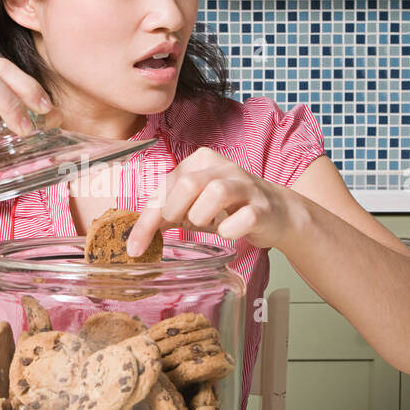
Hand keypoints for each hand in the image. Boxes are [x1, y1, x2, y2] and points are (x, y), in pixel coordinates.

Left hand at [125, 147, 296, 254]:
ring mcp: (246, 186)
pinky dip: (229, 231)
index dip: (146, 220)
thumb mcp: (193, 204)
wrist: (275, 213)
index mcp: (200, 161)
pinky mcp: (262, 207)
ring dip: (203, 218)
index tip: (133, 248)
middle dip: (176, 213)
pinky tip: (229, 231)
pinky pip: (242, 219)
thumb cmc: (228, 208)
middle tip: (182, 225)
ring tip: (208, 224)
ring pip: (215, 194)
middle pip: (187, 185)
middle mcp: (223, 167)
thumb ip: (166, 211)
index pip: (164, 187)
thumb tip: (136, 234)